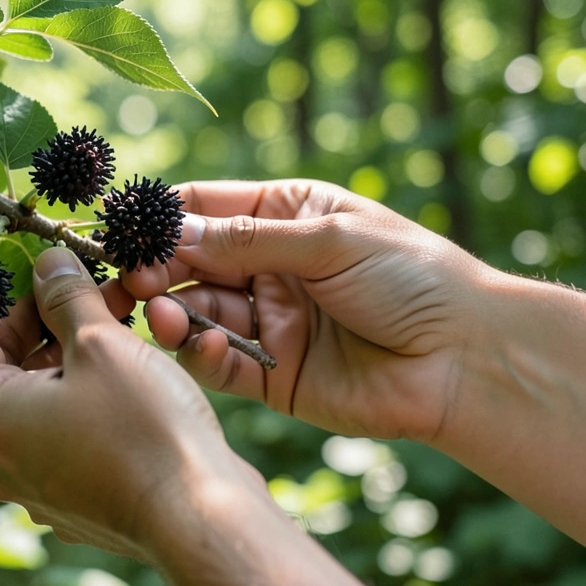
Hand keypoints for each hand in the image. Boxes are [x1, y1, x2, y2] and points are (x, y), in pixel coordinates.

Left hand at [0, 247, 255, 559]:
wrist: (200, 519)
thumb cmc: (146, 430)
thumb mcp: (101, 343)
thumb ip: (65, 295)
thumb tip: (47, 263)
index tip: (40, 278)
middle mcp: (2, 462)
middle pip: (4, 374)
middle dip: (46, 325)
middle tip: (90, 290)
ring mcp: (39, 487)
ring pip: (41, 404)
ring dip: (72, 359)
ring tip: (120, 325)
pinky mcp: (77, 501)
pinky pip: (67, 437)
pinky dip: (88, 400)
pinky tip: (131, 377)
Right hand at [123, 179, 491, 443]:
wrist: (467, 357)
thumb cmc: (413, 278)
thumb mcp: (329, 240)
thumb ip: (247, 241)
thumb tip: (170, 232)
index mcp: (284, 217)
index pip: (204, 209)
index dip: (159, 219)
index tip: (119, 230)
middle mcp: (268, 267)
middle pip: (188, 263)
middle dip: (152, 269)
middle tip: (126, 281)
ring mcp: (268, 322)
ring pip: (196, 314)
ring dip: (170, 313)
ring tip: (158, 314)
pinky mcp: (272, 376)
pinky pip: (220, 363)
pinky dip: (203, 355)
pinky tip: (205, 346)